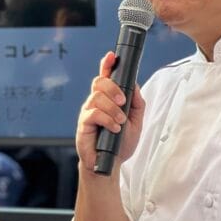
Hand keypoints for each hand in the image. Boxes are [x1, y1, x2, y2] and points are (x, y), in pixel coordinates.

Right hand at [75, 52, 145, 173]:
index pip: (105, 77)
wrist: (109, 165)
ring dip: (113, 109)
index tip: (112, 56)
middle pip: (99, 81)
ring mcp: (88, 112)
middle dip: (113, 88)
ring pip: (98, 97)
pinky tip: (114, 128)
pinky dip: (107, 119)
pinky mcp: (83, 123)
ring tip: (120, 122)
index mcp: (107, 99)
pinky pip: (94, 113)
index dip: (107, 64)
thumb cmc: (120, 144)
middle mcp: (96, 102)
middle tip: (122, 101)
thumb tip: (135, 86)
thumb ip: (137, 103)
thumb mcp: (136, 122)